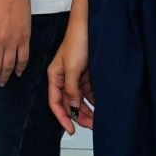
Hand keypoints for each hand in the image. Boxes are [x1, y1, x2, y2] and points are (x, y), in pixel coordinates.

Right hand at [48, 19, 94, 133]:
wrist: (90, 25)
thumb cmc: (77, 40)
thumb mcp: (72, 68)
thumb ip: (71, 89)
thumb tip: (72, 107)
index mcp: (55, 76)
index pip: (55, 102)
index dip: (62, 117)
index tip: (71, 129)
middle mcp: (63, 78)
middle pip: (68, 103)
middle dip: (78, 116)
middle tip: (90, 126)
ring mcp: (75, 76)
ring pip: (79, 99)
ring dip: (87, 109)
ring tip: (97, 119)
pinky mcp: (86, 74)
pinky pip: (89, 91)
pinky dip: (93, 100)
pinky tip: (100, 106)